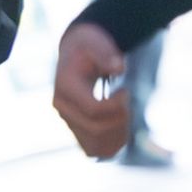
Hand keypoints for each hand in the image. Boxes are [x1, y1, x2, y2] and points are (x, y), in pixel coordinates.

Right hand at [52, 22, 129, 157]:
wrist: (77, 52)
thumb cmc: (89, 46)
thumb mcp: (96, 43)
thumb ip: (107, 54)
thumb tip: (119, 68)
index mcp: (65, 88)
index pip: (93, 110)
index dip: (116, 105)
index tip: (126, 90)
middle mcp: (63, 108)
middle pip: (95, 128)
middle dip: (120, 119)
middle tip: (128, 102)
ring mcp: (68, 120)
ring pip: (94, 145)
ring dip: (118, 135)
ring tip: (127, 115)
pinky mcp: (76, 127)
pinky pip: (92, 148)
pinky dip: (110, 145)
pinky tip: (123, 131)